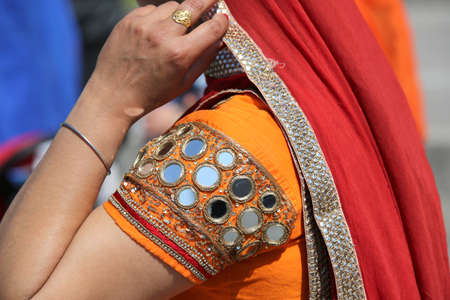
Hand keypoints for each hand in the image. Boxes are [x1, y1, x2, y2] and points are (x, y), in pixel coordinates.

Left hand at [82, 0, 227, 125]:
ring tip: (176, 28)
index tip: (224, 19)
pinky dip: (158, 17)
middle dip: (207, 1)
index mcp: (180, 54)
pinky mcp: (128, 21)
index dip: (222, 22)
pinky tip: (155, 32)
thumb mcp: (184, 83)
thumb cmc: (153, 94)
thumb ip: (204, 59)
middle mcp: (163, 36)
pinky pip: (152, 9)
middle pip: (193, 5)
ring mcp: (144, 26)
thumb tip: (219, 38)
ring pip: (172, 6)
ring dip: (179, 13)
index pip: (212, 28)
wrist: (114, 95)